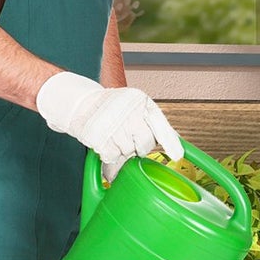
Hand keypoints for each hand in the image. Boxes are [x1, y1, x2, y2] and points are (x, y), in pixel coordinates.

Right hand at [36, 71, 183, 181]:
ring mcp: (115, 125)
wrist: (81, 103)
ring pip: (129, 152)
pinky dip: (110, 156)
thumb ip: (155, 124)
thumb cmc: (112, 108)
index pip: (160, 125)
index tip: (177, 156)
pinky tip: (106, 144)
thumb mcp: (136, 108)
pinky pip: (113, 157)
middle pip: (146, 144)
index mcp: (142, 102)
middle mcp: (130, 112)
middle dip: (139, 146)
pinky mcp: (100, 138)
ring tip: (114, 137)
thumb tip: (177, 141)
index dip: (170, 142)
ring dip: (123, 150)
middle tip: (128, 138)